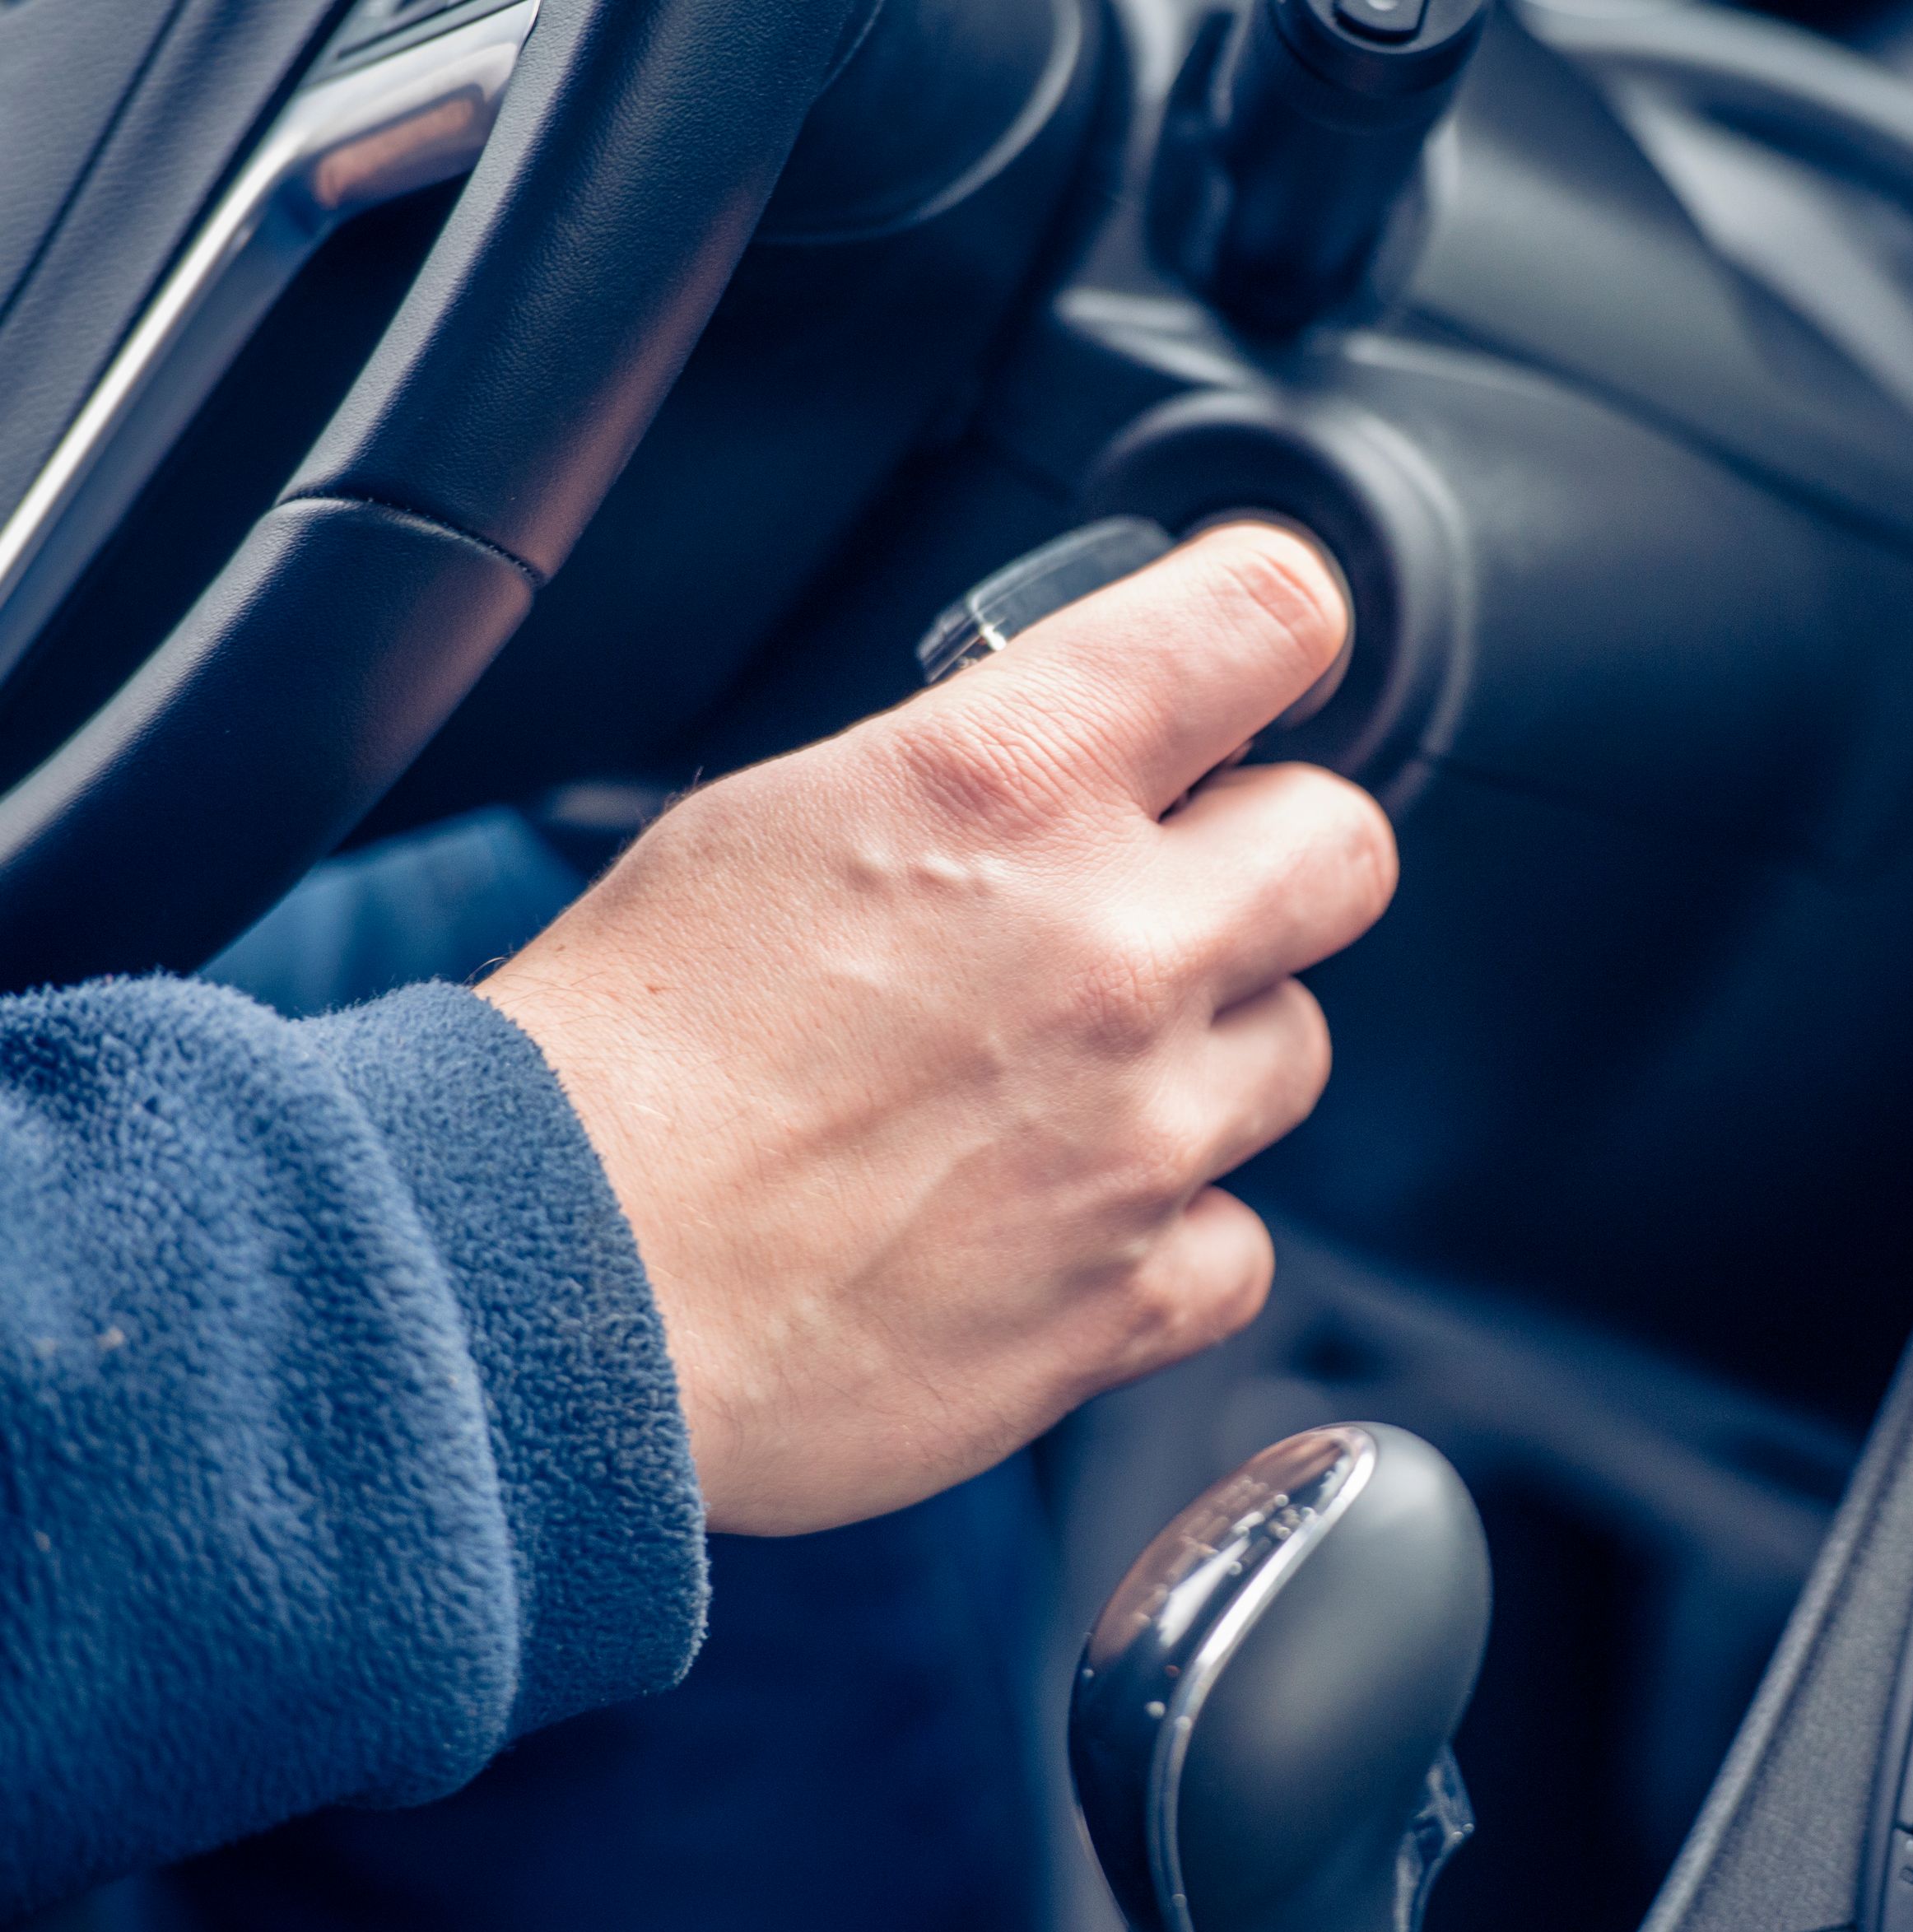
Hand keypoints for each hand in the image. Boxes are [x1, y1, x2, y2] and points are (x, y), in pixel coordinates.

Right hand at [482, 525, 1390, 1533]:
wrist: (529, 1282)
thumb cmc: (611, 1059)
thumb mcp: (776, 819)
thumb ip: (971, 776)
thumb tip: (1077, 761)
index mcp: (1010, 783)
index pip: (1267, 618)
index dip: (1279, 633)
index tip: (1266, 665)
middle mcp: (1112, 943)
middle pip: (1344, 848)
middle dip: (1273, 862)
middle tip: (1177, 900)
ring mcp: (1140, 1129)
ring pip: (1295, 1048)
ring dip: (1208, 1057)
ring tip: (1062, 1087)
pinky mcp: (1130, 1293)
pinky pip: (1239, 1244)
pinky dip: (1167, 1240)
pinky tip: (1056, 1225)